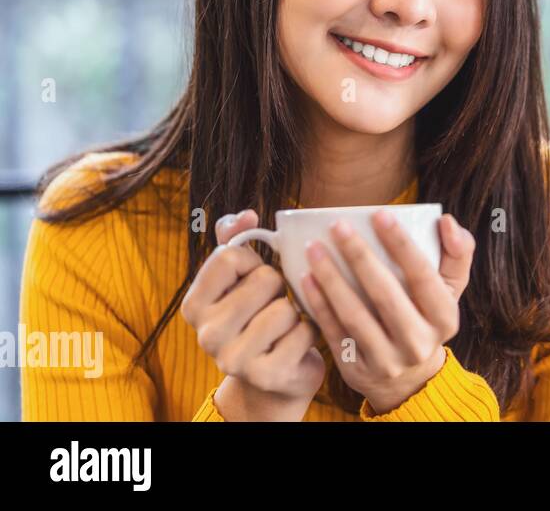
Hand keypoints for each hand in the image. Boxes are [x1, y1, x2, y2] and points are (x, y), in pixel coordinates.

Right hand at [181, 209, 325, 420]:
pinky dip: (310, 332)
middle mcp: (206, 335)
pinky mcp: (267, 375)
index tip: (253, 277)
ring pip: (286, 306)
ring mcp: (234, 359)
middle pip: (264, 278)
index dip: (253, 261)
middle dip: (279, 286)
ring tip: (285, 326)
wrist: (272, 380)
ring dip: (296, 311)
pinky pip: (306, 330)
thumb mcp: (241, 279)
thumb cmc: (258, 317)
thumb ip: (235, 241)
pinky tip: (297, 344)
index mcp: (193, 305)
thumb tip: (246, 214)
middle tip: (273, 305)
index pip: (230, 256)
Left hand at [301, 210, 475, 414]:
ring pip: (354, 315)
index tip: (379, 214)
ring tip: (314, 248)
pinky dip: (318, 304)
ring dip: (331, 278)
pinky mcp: (357, 370)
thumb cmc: (427, 318)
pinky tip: (306, 278)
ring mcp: (387, 361)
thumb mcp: (450, 290)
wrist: (410, 380)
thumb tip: (447, 221)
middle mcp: (418, 343)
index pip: (424, 276)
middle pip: (385, 294)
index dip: (402, 244)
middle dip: (359, 256)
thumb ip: (457, 253)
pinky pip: (334, 332)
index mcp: (445, 318)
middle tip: (338, 226)